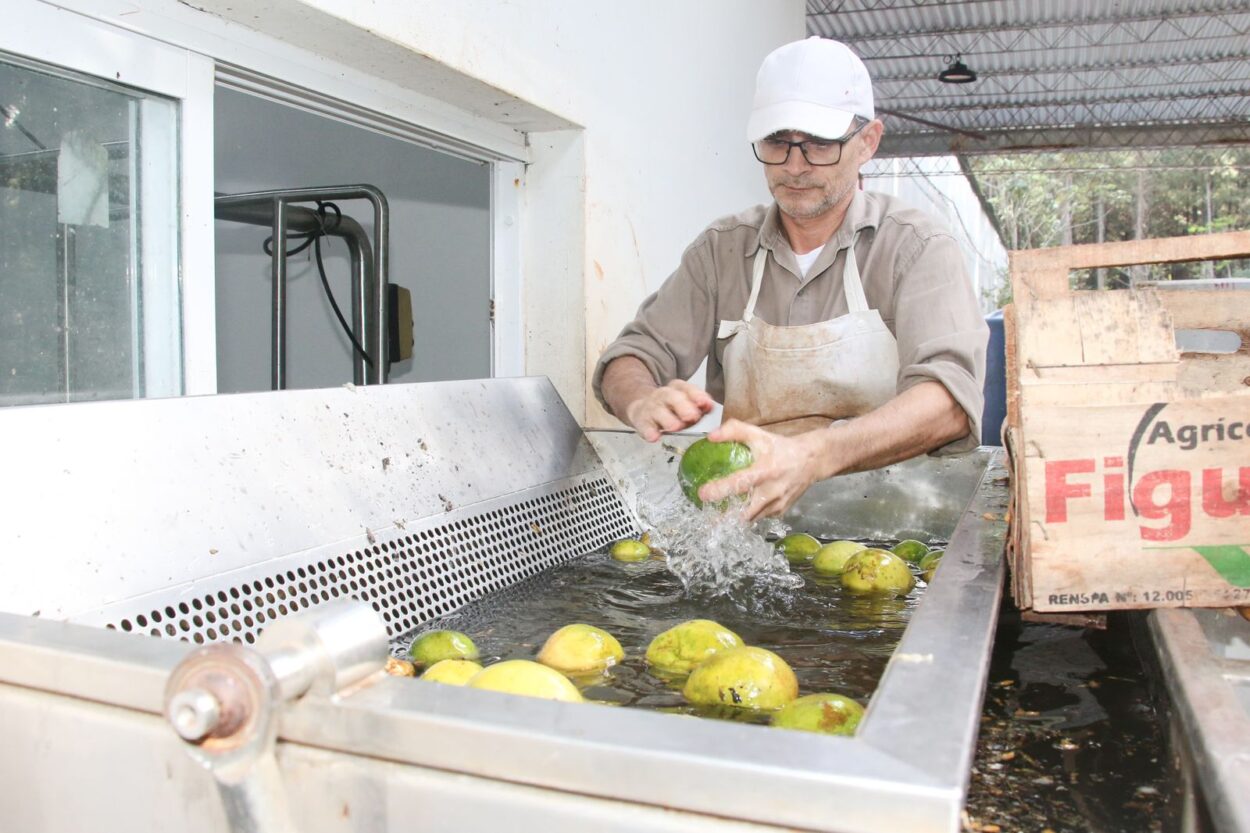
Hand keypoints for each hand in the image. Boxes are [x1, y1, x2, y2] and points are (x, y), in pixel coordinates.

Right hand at [623, 380, 714, 441]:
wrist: (643, 408)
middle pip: (672, 397)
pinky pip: (644, 426)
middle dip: (683, 406)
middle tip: (692, 416)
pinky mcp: (641, 421)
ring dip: (667, 419)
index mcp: (677, 389)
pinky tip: (654, 436)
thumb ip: (700, 406)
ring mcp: (651, 407)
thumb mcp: (687, 405)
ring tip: (675, 426)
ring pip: (658, 411)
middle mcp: (663, 395)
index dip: (696, 395)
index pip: (687, 388)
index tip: (705, 403)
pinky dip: (649, 431)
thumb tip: (710, 406)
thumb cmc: (671, 409)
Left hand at [697, 419, 830, 521]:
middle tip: (707, 518)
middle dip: (724, 519)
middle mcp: (772, 491)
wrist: (811, 460)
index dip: (720, 490)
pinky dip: (749, 516)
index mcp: (765, 471)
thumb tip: (710, 437)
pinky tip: (739, 512)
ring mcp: (778, 504)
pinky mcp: (781, 511)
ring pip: (752, 519)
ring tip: (719, 517)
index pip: (740, 483)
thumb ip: (734, 431)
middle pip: (744, 513)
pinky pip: (761, 517)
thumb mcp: (759, 435)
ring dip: (735, 519)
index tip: (703, 494)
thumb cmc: (782, 447)